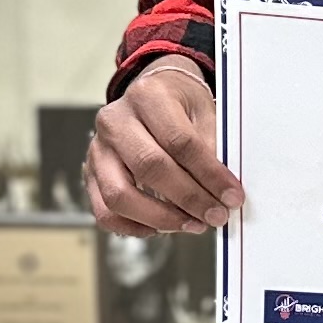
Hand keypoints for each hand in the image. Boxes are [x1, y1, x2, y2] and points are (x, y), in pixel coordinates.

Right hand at [84, 55, 242, 234]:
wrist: (151, 94)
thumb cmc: (179, 103)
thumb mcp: (203, 110)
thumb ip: (211, 147)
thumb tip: (221, 190)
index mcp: (147, 96)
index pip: (179, 142)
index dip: (208, 174)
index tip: (231, 196)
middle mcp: (115, 121)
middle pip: (149, 167)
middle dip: (189, 199)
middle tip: (215, 215)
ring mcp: (99, 149)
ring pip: (120, 195)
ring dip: (161, 218)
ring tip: (192, 224)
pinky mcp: (91, 173)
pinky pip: (105, 211)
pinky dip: (134, 226)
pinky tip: (161, 228)